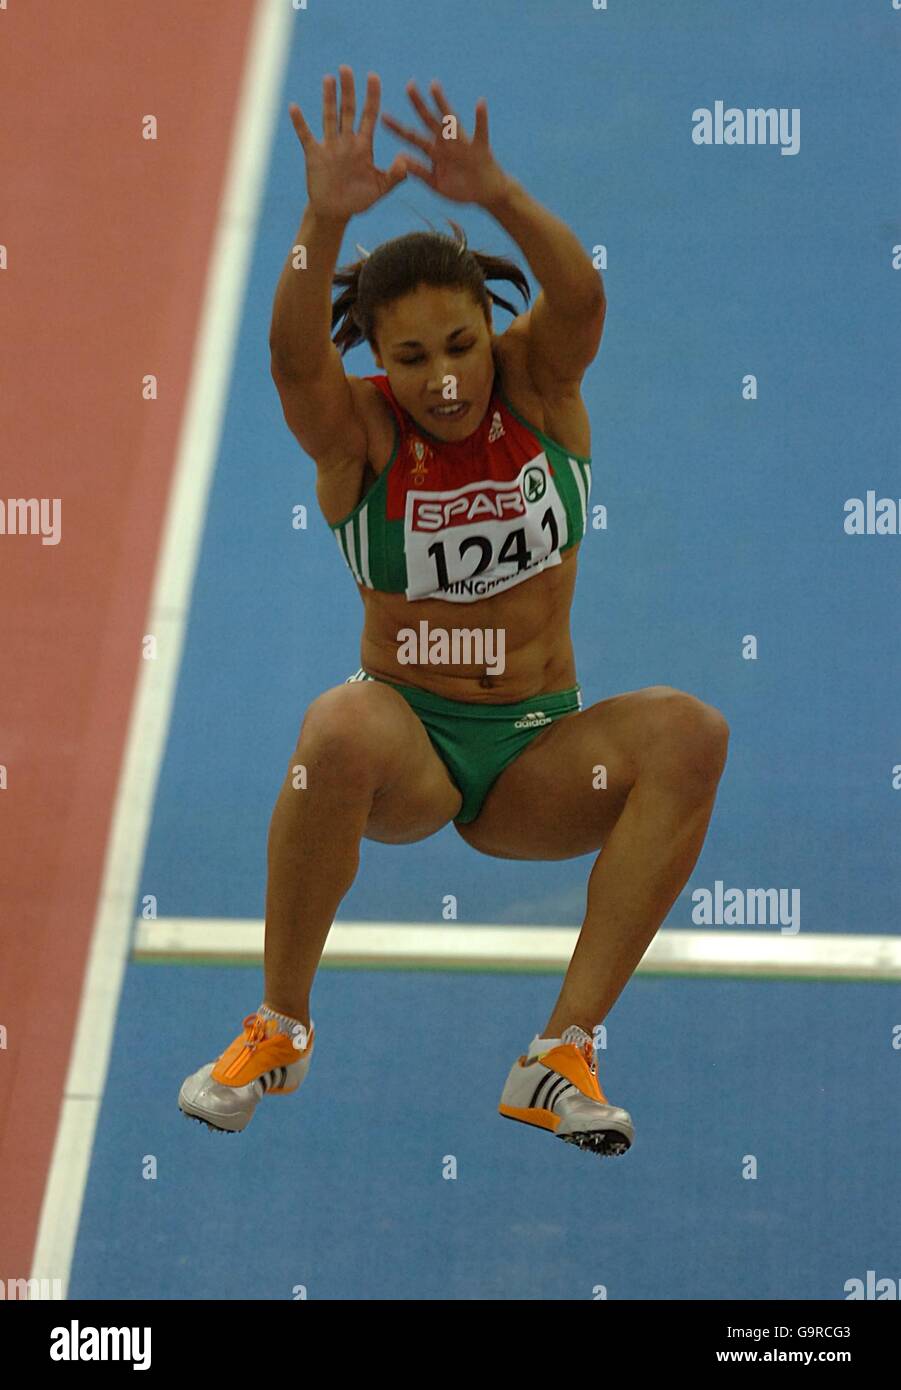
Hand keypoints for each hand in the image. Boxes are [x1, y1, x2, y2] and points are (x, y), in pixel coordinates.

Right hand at [288, 66, 408, 220]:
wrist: (336, 212)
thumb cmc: (359, 200)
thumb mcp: (380, 188)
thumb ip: (395, 176)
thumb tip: (405, 161)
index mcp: (364, 146)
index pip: (369, 116)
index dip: (372, 97)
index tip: (373, 76)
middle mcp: (347, 142)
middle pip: (348, 110)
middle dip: (348, 90)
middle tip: (347, 68)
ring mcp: (330, 147)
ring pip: (329, 117)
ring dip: (328, 99)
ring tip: (328, 79)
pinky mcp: (314, 156)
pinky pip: (306, 136)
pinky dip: (300, 123)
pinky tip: (294, 108)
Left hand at [381, 80, 510, 206]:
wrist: (484, 194)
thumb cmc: (459, 188)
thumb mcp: (435, 183)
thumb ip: (419, 171)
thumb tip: (399, 158)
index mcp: (434, 151)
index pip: (413, 137)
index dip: (398, 128)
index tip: (382, 116)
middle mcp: (446, 142)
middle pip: (429, 120)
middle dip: (418, 104)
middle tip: (408, 85)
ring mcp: (462, 143)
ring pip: (450, 120)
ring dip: (442, 103)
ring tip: (434, 86)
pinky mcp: (480, 148)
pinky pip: (481, 131)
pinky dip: (481, 118)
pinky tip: (480, 103)